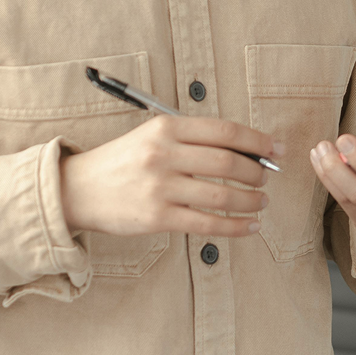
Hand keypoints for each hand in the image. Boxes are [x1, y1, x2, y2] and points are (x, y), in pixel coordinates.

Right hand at [58, 115, 283, 238]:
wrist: (79, 189)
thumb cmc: (124, 161)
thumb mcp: (153, 136)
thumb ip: (193, 139)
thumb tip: (245, 149)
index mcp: (166, 128)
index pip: (224, 131)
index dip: (257, 140)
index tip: (276, 148)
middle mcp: (164, 154)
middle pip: (228, 162)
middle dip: (257, 172)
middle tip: (267, 178)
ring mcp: (160, 187)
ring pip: (222, 195)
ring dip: (251, 200)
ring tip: (261, 201)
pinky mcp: (157, 217)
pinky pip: (207, 223)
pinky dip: (236, 227)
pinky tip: (250, 227)